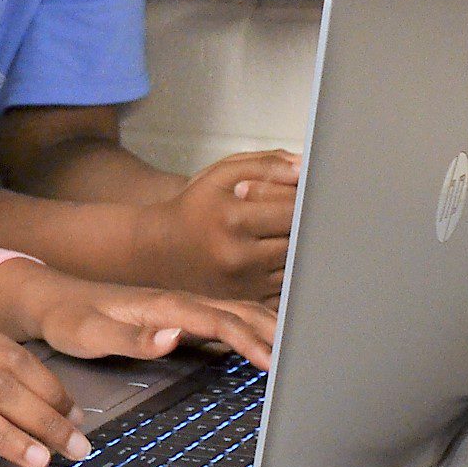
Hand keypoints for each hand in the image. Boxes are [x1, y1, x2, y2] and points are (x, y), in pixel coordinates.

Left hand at [0, 258, 275, 369]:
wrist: (48, 297)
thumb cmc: (67, 318)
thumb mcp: (90, 333)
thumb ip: (131, 338)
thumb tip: (174, 336)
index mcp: (161, 304)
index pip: (217, 319)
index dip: (248, 339)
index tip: (274, 361)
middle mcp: (175, 301)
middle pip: (237, 310)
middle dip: (274, 330)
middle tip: (307, 357)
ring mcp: (178, 305)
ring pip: (235, 310)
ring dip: (269, 325)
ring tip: (299, 347)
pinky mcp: (175, 314)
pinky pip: (224, 317)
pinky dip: (252, 325)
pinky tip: (264, 340)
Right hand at [139, 149, 299, 301]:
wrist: (161, 248)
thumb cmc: (195, 207)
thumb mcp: (221, 174)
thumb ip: (265, 164)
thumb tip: (304, 168)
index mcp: (234, 220)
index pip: (294, 210)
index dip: (306, 201)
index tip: (304, 195)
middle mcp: (239, 256)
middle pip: (300, 241)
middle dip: (305, 227)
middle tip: (297, 216)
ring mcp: (244, 284)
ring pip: (297, 267)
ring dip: (299, 252)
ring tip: (282, 236)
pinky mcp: (246, 301)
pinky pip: (286, 289)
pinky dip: (289, 274)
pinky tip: (276, 259)